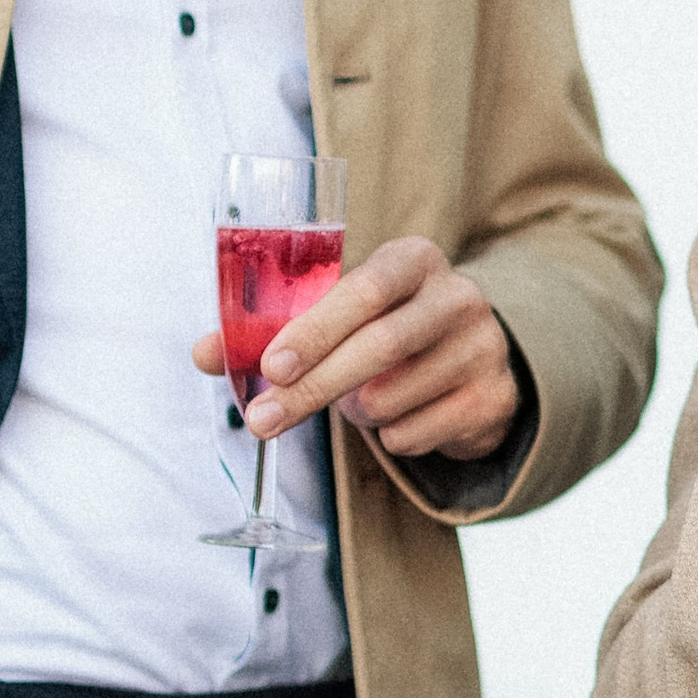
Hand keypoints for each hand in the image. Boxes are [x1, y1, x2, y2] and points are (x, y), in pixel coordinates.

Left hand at [190, 237, 521, 463]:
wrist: (471, 358)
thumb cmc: (385, 328)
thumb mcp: (338, 315)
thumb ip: (272, 331)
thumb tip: (202, 354)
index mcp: (413, 259)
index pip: (366, 288)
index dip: (316, 329)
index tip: (271, 367)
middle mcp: (458, 296)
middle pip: (380, 347)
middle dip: (313, 389)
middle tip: (264, 421)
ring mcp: (483, 348)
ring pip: (393, 398)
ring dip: (354, 413)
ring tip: (355, 400)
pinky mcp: (495, 399)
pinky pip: (418, 434)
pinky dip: (389, 437)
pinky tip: (397, 416)